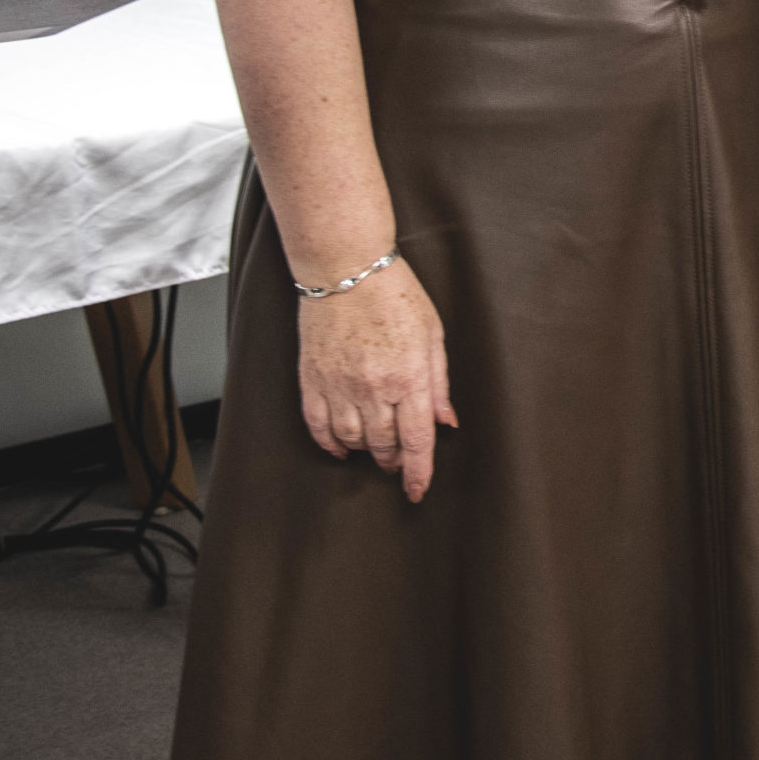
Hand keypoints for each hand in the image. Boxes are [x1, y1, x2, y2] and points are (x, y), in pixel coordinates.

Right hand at [297, 254, 456, 502]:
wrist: (346, 267)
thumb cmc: (394, 294)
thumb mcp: (433, 333)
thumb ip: (439, 382)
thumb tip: (445, 421)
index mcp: (409, 376)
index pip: (416, 440)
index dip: (418, 473)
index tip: (417, 491)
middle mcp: (373, 387)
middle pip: (384, 445)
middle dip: (395, 460)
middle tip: (399, 460)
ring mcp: (339, 385)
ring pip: (353, 440)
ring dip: (366, 452)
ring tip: (375, 449)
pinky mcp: (313, 379)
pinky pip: (318, 426)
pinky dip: (330, 443)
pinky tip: (341, 446)